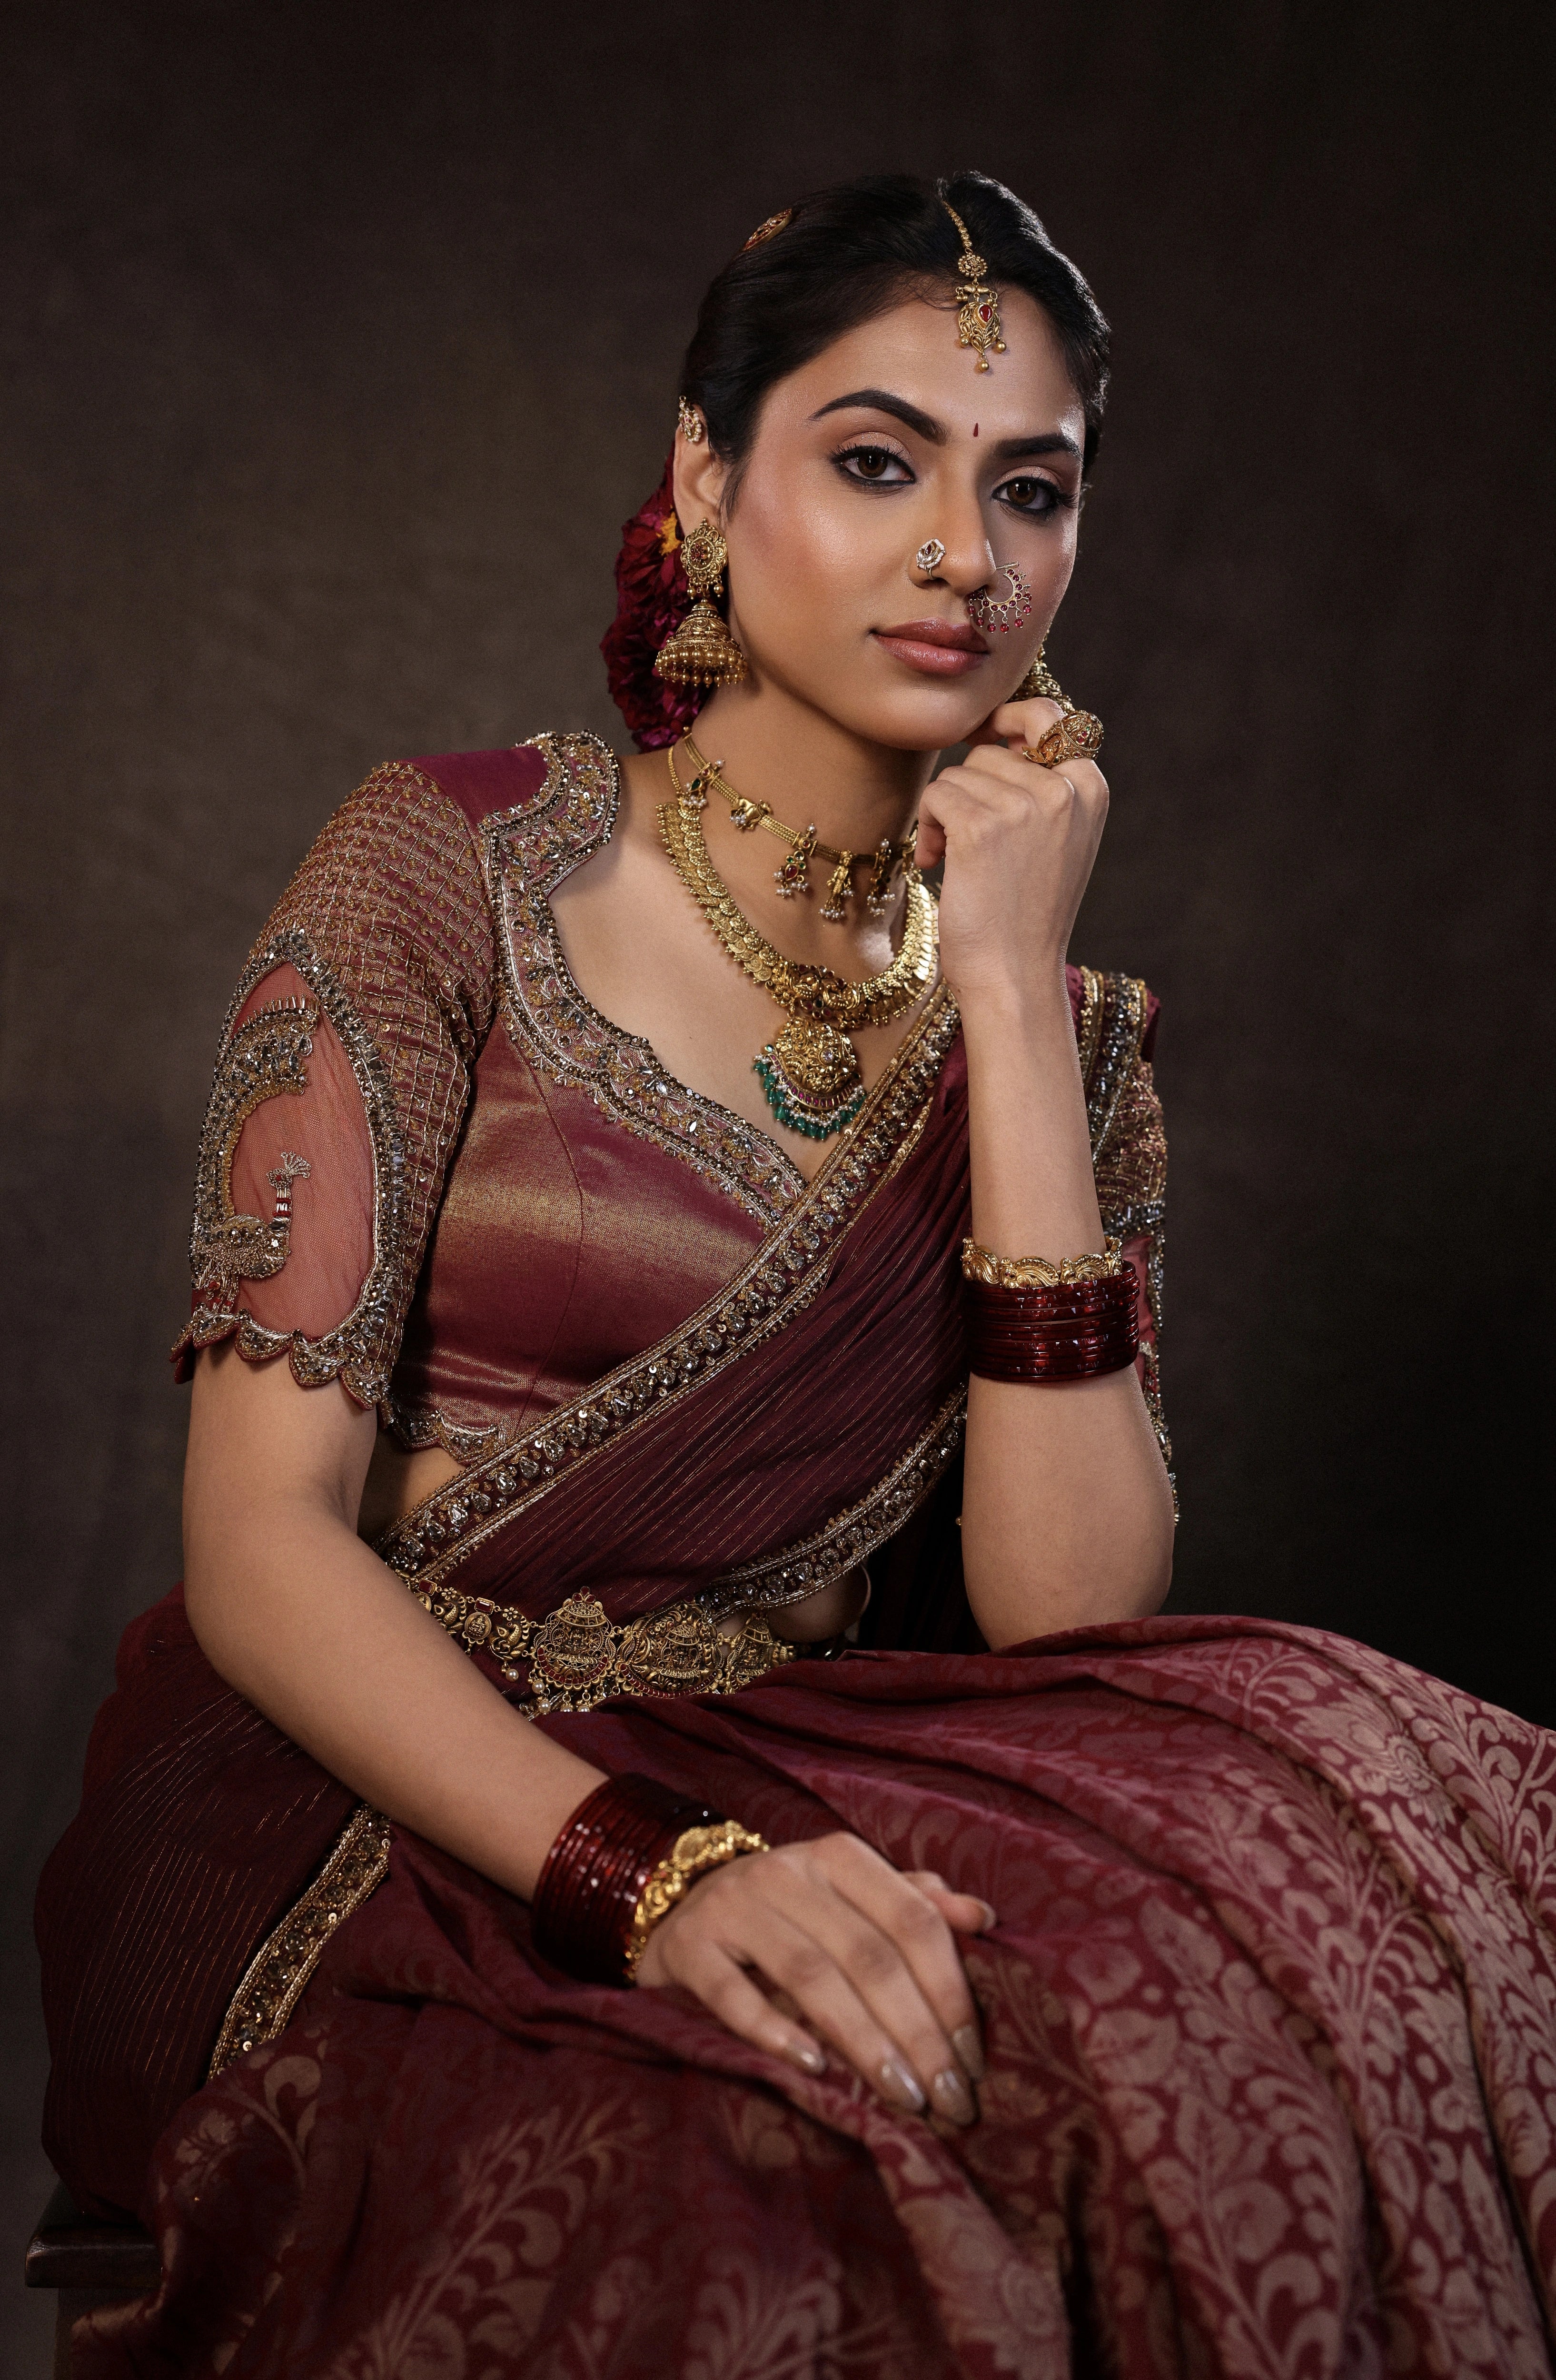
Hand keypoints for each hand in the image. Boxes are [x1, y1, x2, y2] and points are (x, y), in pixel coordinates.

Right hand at [634, 1831, 994, 2124]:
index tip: (973, 2059)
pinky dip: (774, 2032)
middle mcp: (788, 1872)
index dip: (949, 1991)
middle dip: (918, 2034)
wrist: (681, 1903)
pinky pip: (733, 1994)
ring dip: (864, 2041)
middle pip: (869, 1956)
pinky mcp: (690, 1945)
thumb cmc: (789, 1911)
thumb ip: (914, 1904)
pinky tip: (814, 2069)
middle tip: (948, 2098)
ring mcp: (733, 1906)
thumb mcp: (851, 1896)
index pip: (912, 1920)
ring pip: (811, 1976)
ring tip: (903, 2096)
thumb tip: (983, 1917)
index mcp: (840, 1857)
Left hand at [916, 696, 1108, 1013]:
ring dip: (945, 814)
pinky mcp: (983, 825)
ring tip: (957, 860)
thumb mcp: (1056, 839)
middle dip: (969, 791)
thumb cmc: (1026, 912)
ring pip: (958, 774)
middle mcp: (1064, 790)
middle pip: (990, 752)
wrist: (1015, 973)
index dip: (1007, 720)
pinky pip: (937, 795)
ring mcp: (1025, 805)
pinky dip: (927, 827)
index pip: (1048, 716)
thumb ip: (1043, 784)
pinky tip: (937, 863)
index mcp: (1090, 788)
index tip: (982, 738)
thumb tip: (997, 729)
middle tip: (969, 841)